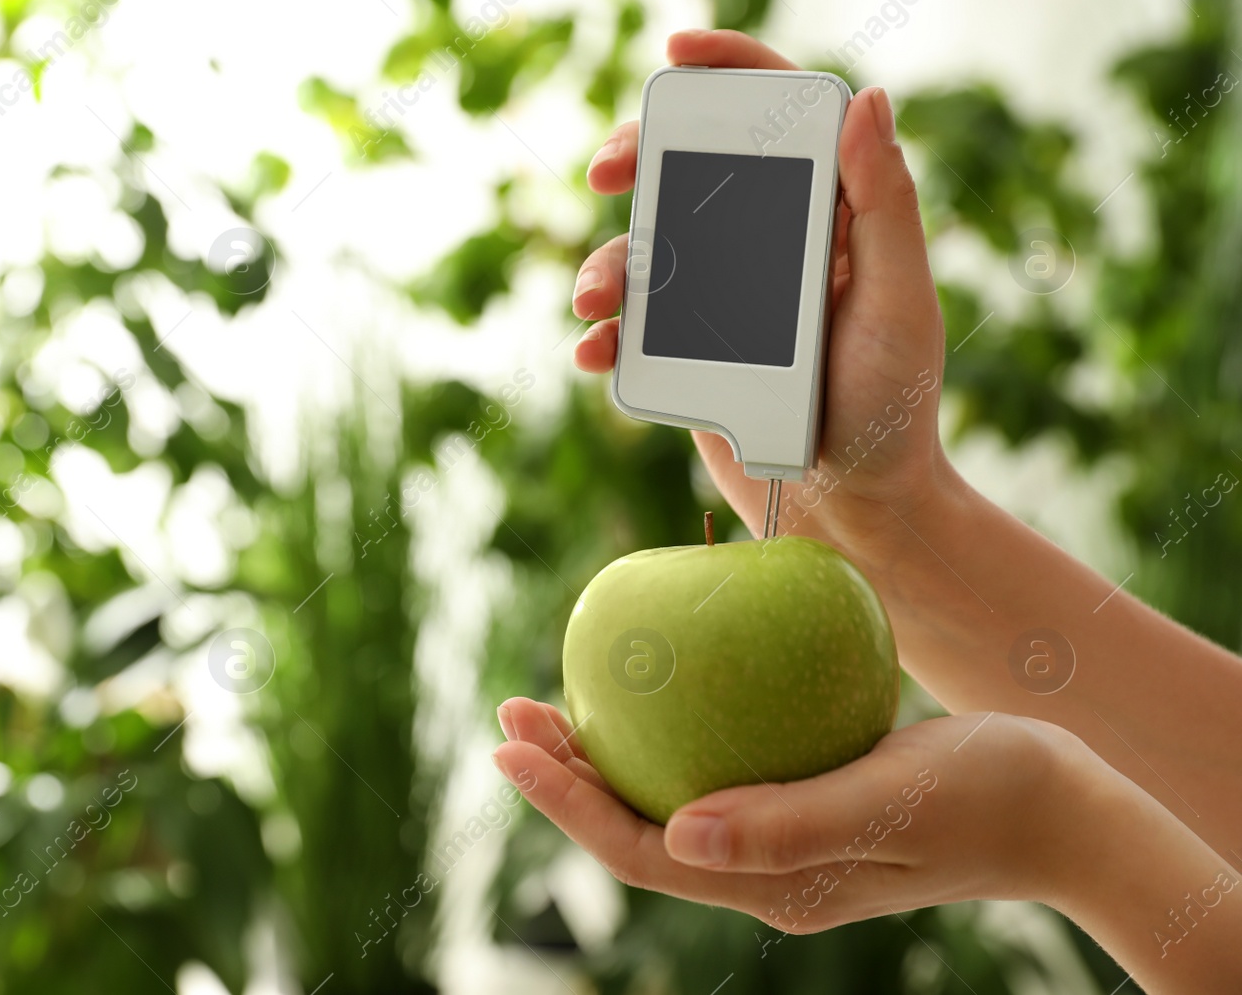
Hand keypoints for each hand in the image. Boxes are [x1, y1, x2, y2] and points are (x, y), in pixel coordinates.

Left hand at [494, 697, 1075, 930]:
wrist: (1066, 805)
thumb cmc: (988, 793)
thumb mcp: (889, 799)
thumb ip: (787, 824)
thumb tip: (679, 836)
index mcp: (776, 886)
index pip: (643, 852)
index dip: (567, 804)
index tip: (510, 745)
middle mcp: (768, 874)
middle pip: (641, 830)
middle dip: (567, 778)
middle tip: (513, 709)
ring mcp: (785, 844)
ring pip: (671, 803)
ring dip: (608, 757)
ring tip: (556, 702)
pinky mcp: (805, 807)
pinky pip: (716, 773)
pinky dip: (670, 735)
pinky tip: (657, 690)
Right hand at [574, 30, 949, 564]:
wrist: (851, 513)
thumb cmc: (892, 410)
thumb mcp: (900, 304)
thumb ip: (887, 206)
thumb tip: (867, 99)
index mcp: (828, 216)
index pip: (780, 116)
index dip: (730, 70)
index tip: (676, 53)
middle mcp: (769, 247)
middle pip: (691, 170)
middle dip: (639, 159)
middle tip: (607, 171)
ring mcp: (721, 302)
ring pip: (645, 251)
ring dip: (606, 263)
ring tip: (595, 302)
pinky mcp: (686, 356)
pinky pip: (629, 329)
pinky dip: (602, 336)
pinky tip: (594, 353)